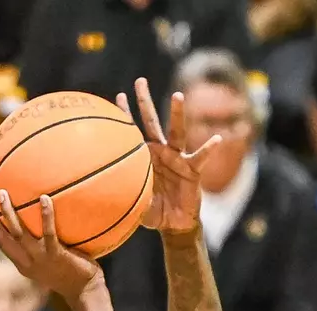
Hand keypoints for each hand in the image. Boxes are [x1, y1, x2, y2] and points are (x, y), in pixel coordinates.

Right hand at [0, 191, 103, 300]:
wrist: (85, 292)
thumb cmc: (72, 273)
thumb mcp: (50, 261)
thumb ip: (43, 245)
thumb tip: (43, 217)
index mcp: (23, 264)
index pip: (1, 242)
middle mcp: (27, 262)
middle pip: (2, 238)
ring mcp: (41, 259)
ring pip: (19, 234)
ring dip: (8, 213)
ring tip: (3, 193)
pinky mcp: (56, 255)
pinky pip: (49, 233)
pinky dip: (46, 215)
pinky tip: (45, 198)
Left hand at [115, 79, 220, 233]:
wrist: (174, 223)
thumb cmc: (152, 212)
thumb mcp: (133, 204)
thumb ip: (122, 196)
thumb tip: (100, 198)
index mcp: (145, 156)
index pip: (132, 132)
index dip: (125, 115)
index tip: (118, 96)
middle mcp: (161, 151)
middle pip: (152, 121)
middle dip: (145, 101)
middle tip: (140, 80)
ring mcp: (177, 158)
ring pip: (177, 131)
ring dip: (177, 113)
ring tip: (177, 95)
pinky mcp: (192, 169)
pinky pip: (200, 157)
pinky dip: (208, 149)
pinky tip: (216, 139)